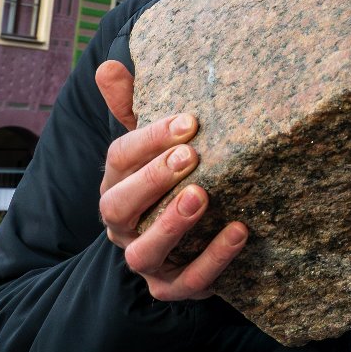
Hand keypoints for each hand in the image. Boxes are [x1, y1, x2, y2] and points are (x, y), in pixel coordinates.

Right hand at [95, 59, 248, 299]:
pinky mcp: (174, 287)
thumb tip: (110, 64)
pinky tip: (240, 231)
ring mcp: (147, 260)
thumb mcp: (155, 144)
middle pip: (120, 206)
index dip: (151, 139)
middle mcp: (123, 225)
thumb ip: (134, 108)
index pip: (119, 159)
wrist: (187, 242)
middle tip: (191, 155)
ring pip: (145, 251)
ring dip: (172, 224)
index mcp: (116, 185)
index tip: (190, 120)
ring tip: (202, 195)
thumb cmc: (172, 179)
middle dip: (153, 179)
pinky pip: (189, 281)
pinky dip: (213, 259)